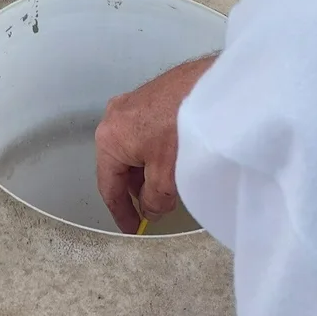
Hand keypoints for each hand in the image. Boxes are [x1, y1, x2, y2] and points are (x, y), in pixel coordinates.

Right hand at [95, 56, 215, 232]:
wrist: (208, 86)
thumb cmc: (181, 130)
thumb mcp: (165, 177)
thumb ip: (153, 201)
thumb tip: (149, 209)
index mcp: (108, 138)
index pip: (108, 186)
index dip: (121, 212)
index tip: (131, 229)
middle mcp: (113, 117)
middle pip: (118, 164)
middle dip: (135, 189)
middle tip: (153, 209)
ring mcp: (131, 103)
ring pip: (132, 147)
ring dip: (145, 170)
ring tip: (167, 186)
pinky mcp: (150, 95)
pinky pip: (143, 131)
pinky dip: (153, 151)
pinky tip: (172, 160)